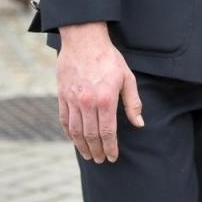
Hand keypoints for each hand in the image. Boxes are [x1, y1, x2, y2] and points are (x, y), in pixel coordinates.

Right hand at [56, 22, 143, 162]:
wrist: (84, 41)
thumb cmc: (109, 59)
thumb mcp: (127, 78)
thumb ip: (133, 103)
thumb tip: (139, 123)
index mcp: (105, 99)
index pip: (107, 132)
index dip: (110, 147)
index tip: (112, 157)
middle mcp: (87, 103)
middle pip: (91, 135)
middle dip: (97, 150)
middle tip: (100, 160)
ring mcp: (72, 100)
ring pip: (76, 131)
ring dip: (82, 146)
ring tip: (88, 155)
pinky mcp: (62, 96)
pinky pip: (64, 120)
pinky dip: (69, 133)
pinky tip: (75, 140)